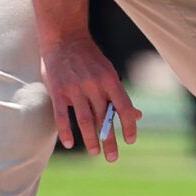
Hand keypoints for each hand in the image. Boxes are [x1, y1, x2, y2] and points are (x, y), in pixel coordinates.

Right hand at [41, 32, 140, 159]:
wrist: (64, 36)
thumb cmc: (89, 58)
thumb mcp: (108, 72)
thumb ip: (119, 95)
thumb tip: (138, 116)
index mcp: (110, 79)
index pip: (123, 107)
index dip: (128, 125)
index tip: (130, 141)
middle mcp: (94, 84)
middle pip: (104, 118)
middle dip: (109, 140)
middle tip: (113, 158)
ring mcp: (75, 88)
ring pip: (85, 119)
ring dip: (91, 139)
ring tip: (95, 153)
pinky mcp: (57, 90)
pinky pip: (61, 115)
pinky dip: (65, 131)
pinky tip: (69, 144)